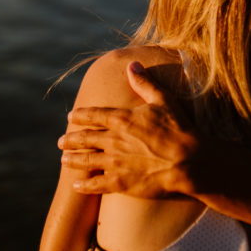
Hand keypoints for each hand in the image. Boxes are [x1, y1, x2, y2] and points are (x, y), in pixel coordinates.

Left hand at [58, 61, 199, 197]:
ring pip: (86, 160)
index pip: (94, 115)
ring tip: (64, 159)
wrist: (189, 161)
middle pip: (85, 139)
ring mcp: (115, 163)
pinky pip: (96, 184)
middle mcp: (113, 140)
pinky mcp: (120, 183)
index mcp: (122, 119)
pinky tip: (76, 185)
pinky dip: (84, 185)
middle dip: (71, 139)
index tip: (71, 116)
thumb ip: (145, 83)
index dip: (80, 115)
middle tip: (60, 141)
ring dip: (73, 159)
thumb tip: (132, 65)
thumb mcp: (164, 99)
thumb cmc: (179, 128)